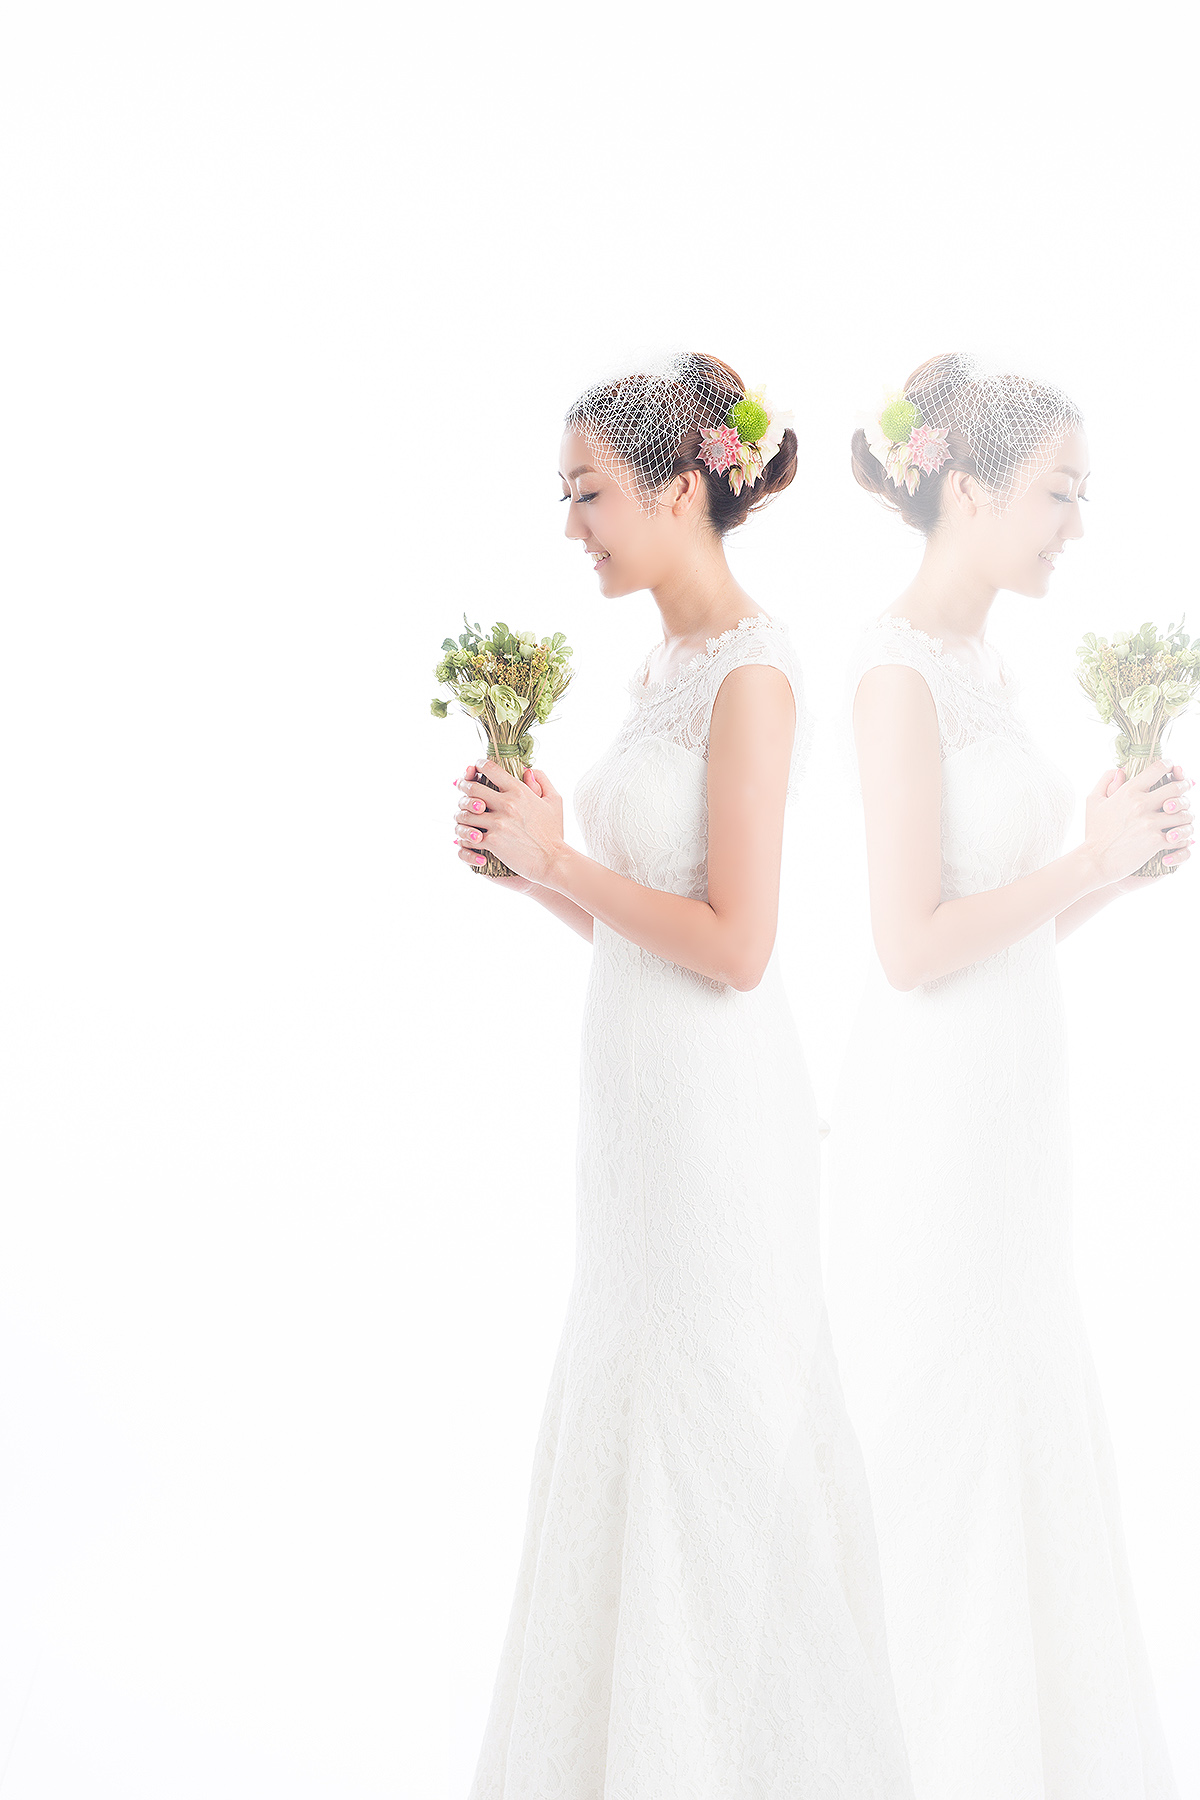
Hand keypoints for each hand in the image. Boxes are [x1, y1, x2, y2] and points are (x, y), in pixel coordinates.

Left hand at [453, 760, 565, 883]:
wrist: (553, 860)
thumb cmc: (553, 832)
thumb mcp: (554, 801)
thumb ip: (542, 781)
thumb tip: (526, 769)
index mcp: (520, 791)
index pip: (491, 769)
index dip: (478, 764)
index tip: (475, 767)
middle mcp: (507, 804)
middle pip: (472, 788)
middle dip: (463, 786)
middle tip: (460, 788)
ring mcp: (498, 823)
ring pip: (465, 813)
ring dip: (461, 813)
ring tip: (462, 816)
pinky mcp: (492, 841)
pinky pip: (468, 836)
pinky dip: (465, 836)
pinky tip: (468, 837)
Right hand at [1082, 760, 1193, 885]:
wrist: (1094, 860)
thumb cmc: (1094, 832)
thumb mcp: (1093, 801)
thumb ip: (1106, 781)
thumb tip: (1121, 770)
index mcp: (1128, 791)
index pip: (1158, 768)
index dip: (1170, 765)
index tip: (1173, 768)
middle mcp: (1141, 804)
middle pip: (1176, 788)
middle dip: (1184, 788)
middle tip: (1184, 792)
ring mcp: (1150, 823)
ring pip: (1183, 813)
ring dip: (1185, 816)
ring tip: (1182, 819)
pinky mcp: (1156, 842)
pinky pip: (1180, 836)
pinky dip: (1182, 838)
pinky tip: (1177, 838)